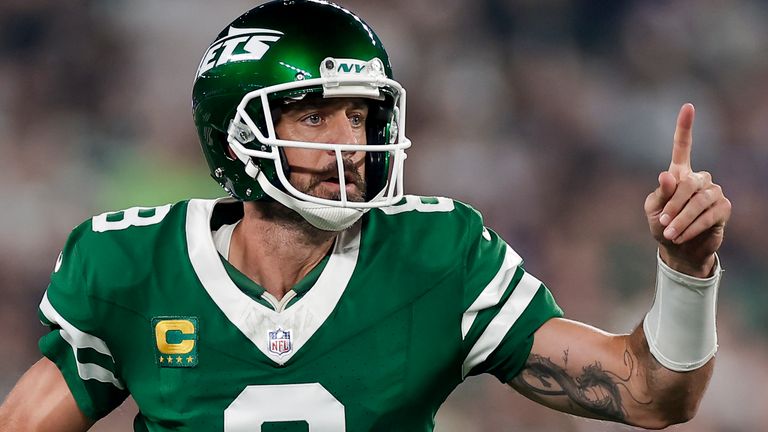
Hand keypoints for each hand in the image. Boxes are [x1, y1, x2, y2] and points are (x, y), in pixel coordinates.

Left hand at [644, 103, 730, 276]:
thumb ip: (661, 193)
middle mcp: (699, 179)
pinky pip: (708, 215)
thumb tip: (667, 174)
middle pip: (687, 184)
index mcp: (680, 174)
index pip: (683, 147)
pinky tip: (682, 236)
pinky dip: (692, 227)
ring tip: (669, 233)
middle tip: (661, 222)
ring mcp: (713, 192)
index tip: (688, 106)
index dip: (685, 127)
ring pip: (697, 202)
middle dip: (672, 205)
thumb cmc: (662, 225)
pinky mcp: (723, 208)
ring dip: (681, 219)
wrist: (679, 249)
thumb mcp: (653, 209)